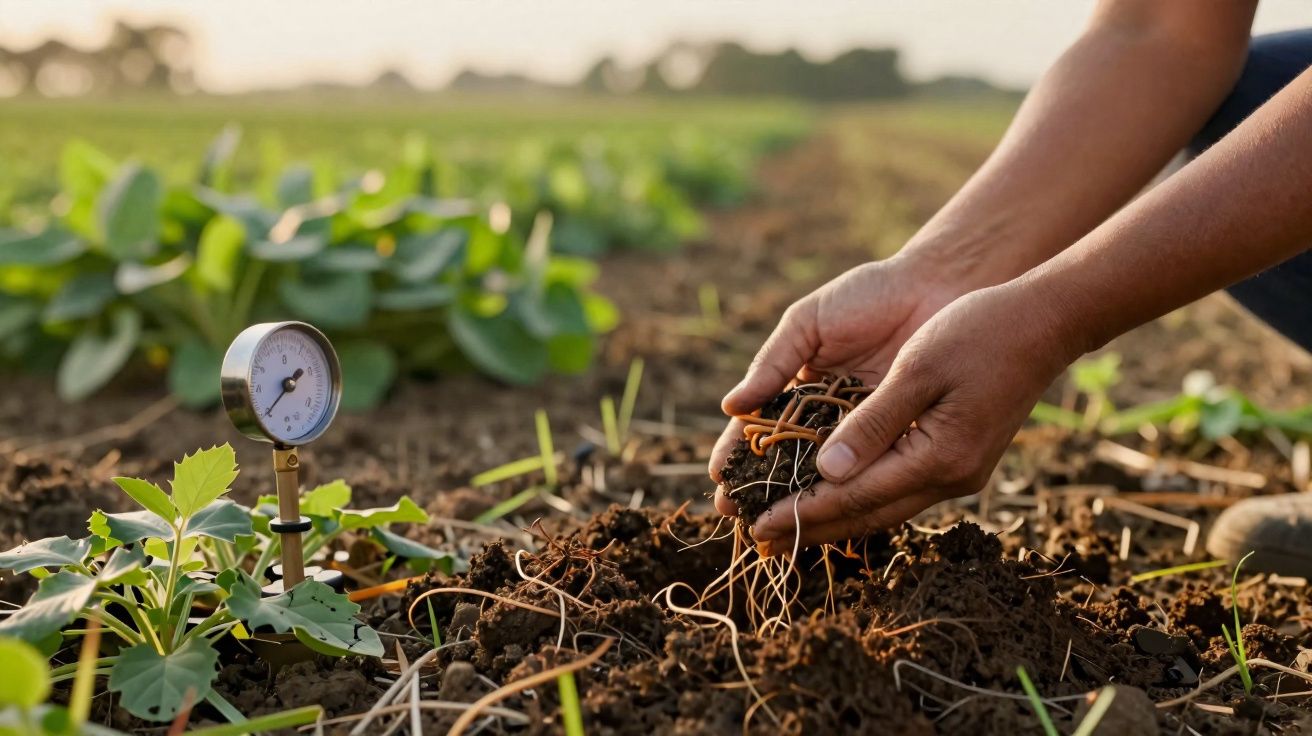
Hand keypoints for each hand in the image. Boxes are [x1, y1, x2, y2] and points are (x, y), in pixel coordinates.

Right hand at [709, 255, 961, 506]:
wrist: (935, 288)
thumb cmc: (867, 297)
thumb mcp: (809, 325)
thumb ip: (773, 363)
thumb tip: (730, 406)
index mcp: (798, 387)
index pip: (758, 427)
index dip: (738, 453)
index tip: (719, 479)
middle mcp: (826, 416)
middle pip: (785, 460)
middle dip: (760, 488)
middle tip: (736, 513)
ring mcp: (861, 431)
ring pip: (823, 473)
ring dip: (797, 500)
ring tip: (772, 524)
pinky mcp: (897, 439)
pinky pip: (869, 470)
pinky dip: (848, 491)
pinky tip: (826, 513)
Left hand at [746, 281, 1080, 548]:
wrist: (1044, 321)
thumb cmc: (978, 332)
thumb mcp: (918, 368)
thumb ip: (872, 423)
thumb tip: (827, 471)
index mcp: (940, 457)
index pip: (855, 497)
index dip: (803, 512)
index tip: (756, 525)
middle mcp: (951, 477)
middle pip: (868, 515)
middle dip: (811, 529)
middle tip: (758, 542)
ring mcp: (959, 472)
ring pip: (884, 508)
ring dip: (834, 518)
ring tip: (786, 527)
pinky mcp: (959, 459)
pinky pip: (899, 489)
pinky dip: (861, 496)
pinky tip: (833, 496)